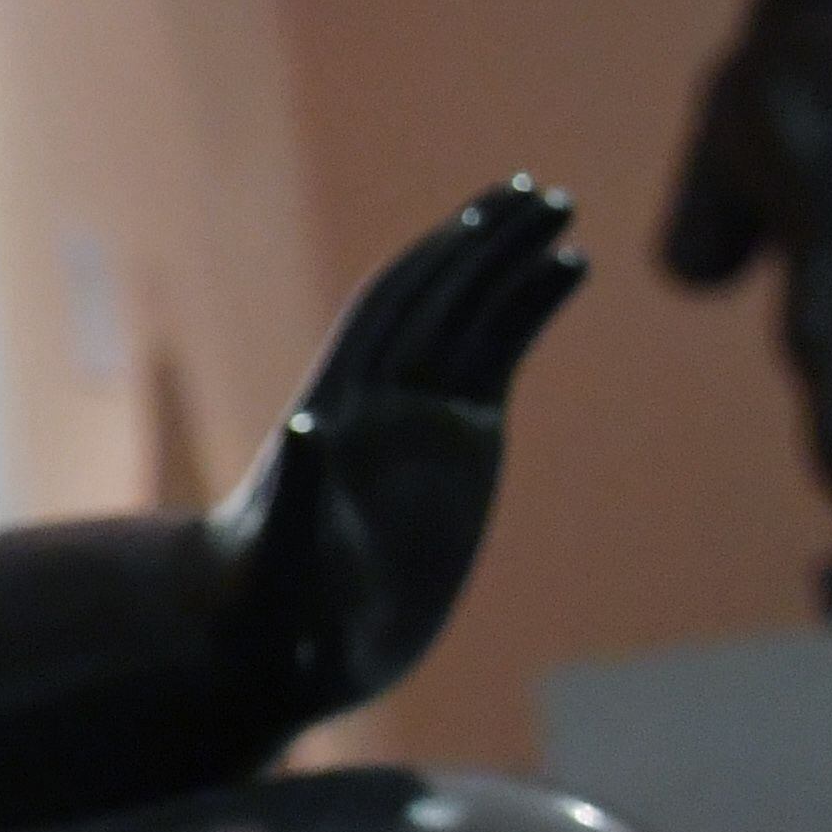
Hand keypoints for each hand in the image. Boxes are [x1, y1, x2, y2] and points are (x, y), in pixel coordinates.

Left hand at [210, 176, 585, 720]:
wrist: (279, 640)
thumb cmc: (266, 602)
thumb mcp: (281, 551)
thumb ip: (296, 495)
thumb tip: (307, 430)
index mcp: (336, 411)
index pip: (387, 315)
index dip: (430, 264)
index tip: (481, 216)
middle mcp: (377, 401)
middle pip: (434, 298)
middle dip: (483, 242)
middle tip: (542, 191)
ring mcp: (421, 418)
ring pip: (469, 316)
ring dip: (509, 261)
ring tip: (562, 209)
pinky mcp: (460, 445)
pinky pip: (497, 358)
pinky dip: (526, 312)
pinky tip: (565, 271)